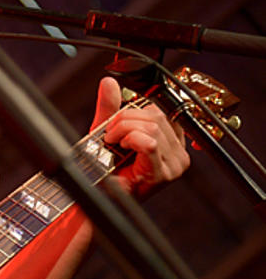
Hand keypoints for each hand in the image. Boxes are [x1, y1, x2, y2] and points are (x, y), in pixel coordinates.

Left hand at [91, 77, 190, 196]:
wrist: (100, 195)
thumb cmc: (107, 169)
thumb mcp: (109, 131)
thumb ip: (111, 107)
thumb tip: (109, 82)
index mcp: (172, 142)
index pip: (161, 111)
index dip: (135, 111)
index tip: (116, 122)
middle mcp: (178, 153)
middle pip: (156, 115)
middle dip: (126, 119)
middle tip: (110, 134)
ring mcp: (174, 165)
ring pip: (152, 126)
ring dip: (124, 129)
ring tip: (112, 142)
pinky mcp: (163, 173)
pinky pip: (150, 142)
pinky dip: (130, 139)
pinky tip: (121, 147)